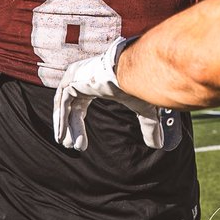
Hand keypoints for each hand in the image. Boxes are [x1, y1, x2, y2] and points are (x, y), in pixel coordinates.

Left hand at [53, 37, 177, 151]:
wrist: (133, 73)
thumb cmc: (139, 86)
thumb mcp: (143, 110)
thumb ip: (148, 127)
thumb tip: (158, 146)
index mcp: (96, 83)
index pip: (81, 105)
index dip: (78, 125)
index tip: (80, 143)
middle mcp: (83, 78)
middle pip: (72, 107)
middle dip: (71, 128)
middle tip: (71, 146)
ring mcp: (76, 76)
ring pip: (65, 105)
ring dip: (65, 126)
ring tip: (67, 145)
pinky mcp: (72, 79)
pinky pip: (62, 101)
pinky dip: (61, 118)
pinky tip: (62, 135)